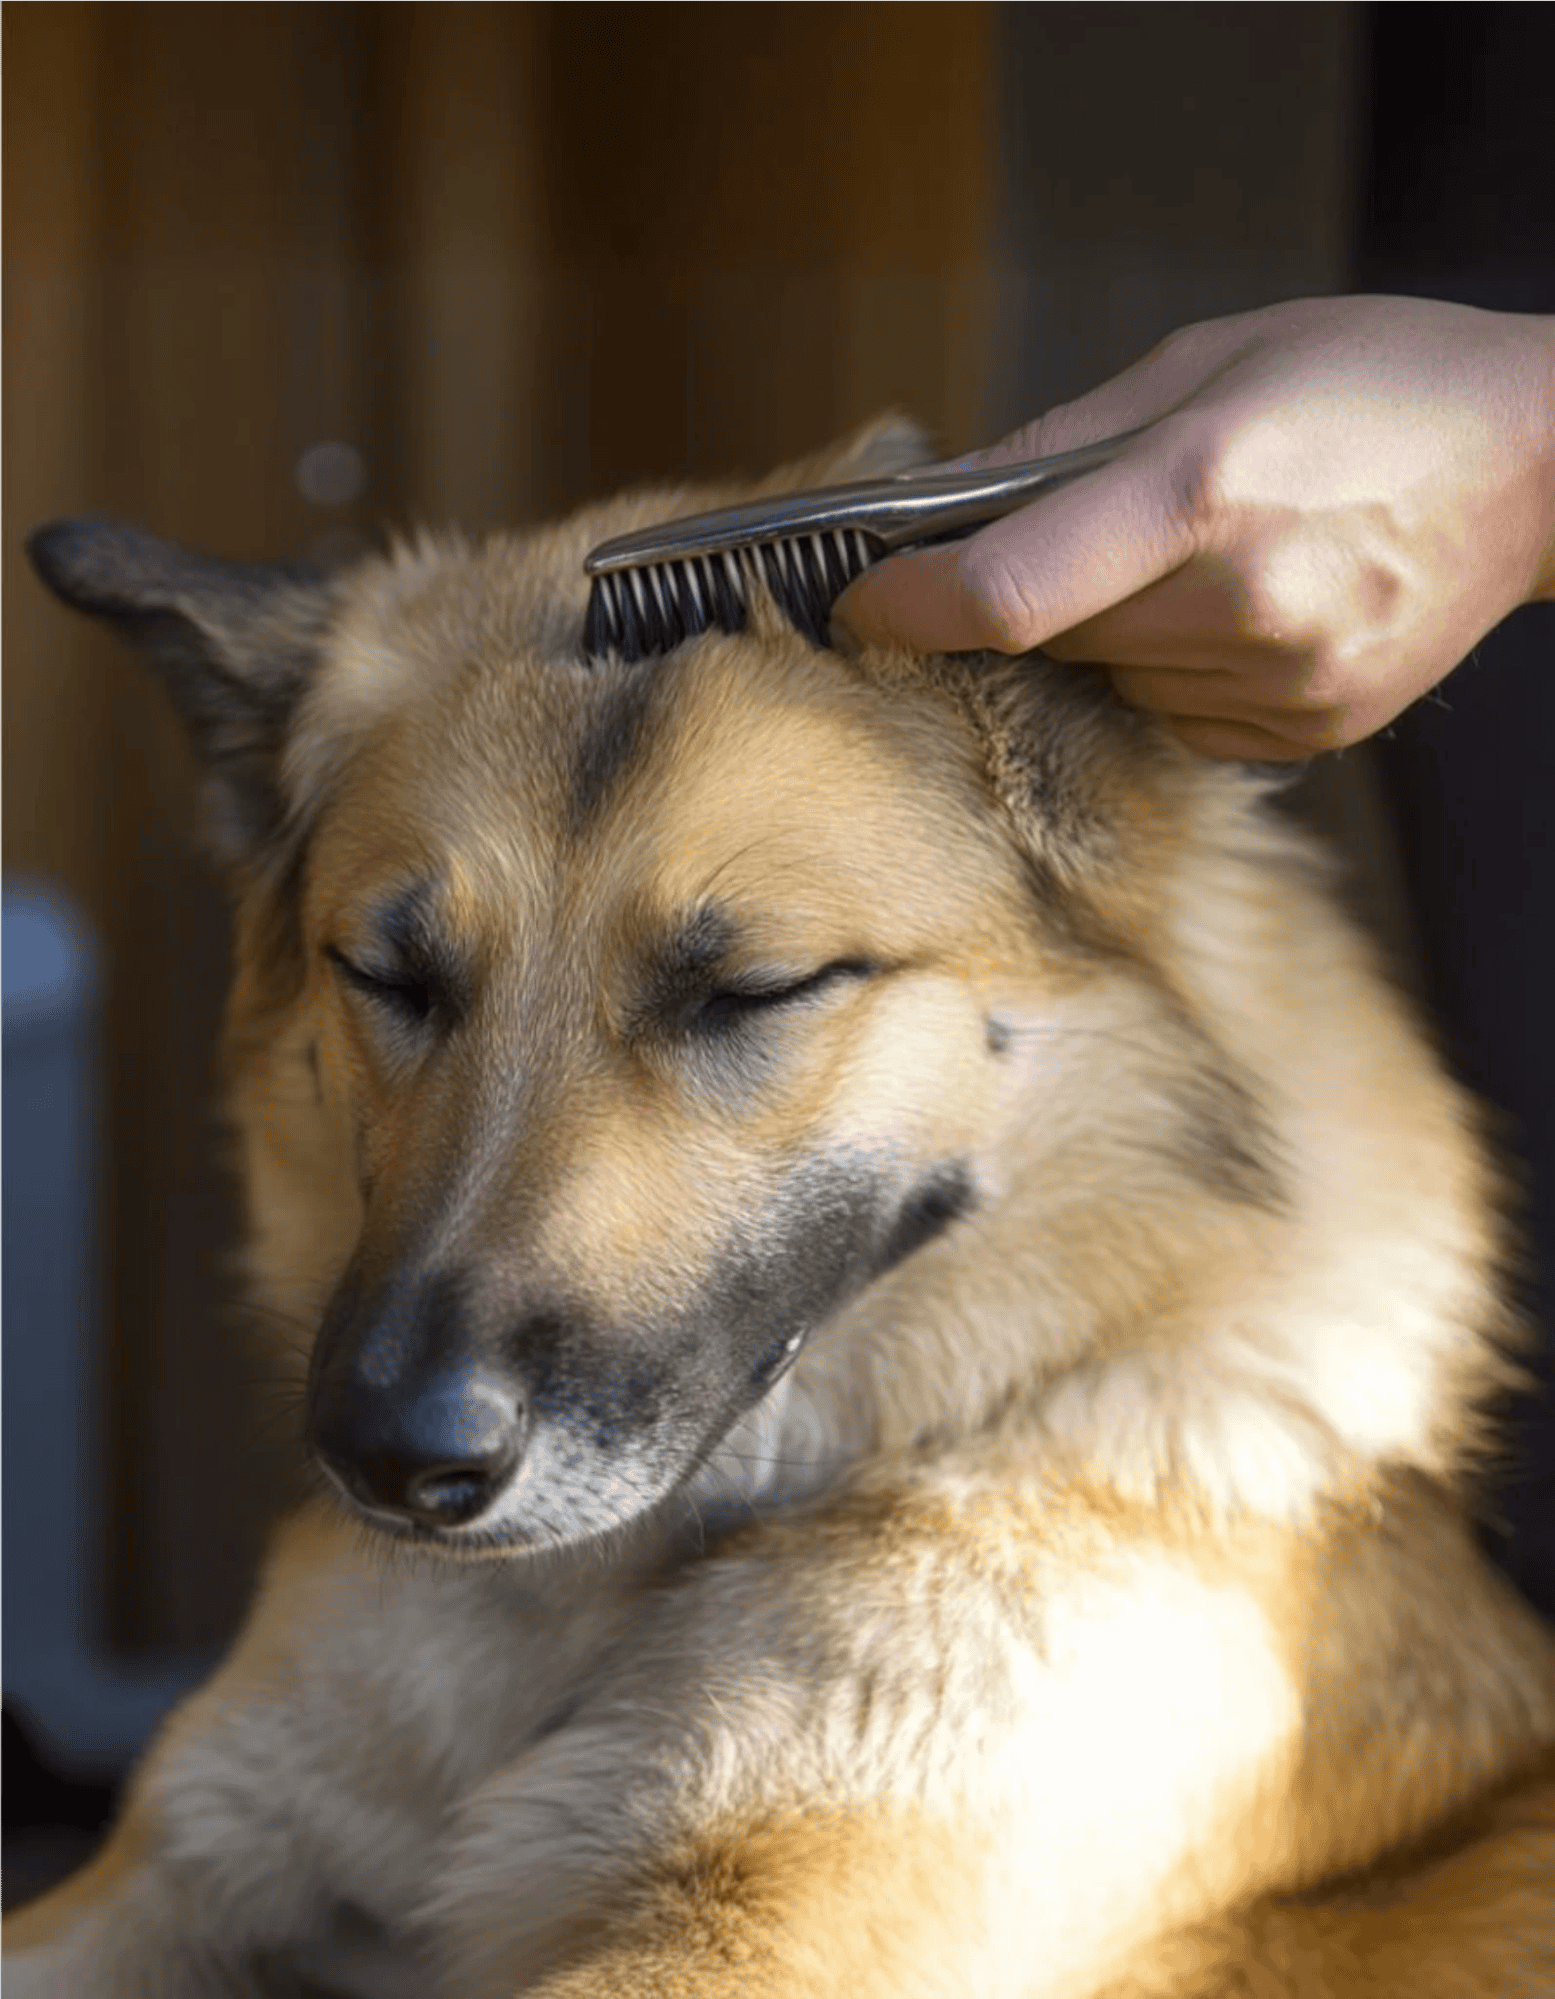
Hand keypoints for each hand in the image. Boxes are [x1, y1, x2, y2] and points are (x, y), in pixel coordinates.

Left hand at [833, 297, 1554, 758]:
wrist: (1544, 464)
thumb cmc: (1378, 385)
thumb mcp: (1214, 361)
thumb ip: (1068, 443)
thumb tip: (947, 505)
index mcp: (1198, 491)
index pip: (1001, 591)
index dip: (907, 607)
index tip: (861, 605)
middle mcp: (1235, 604)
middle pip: (1048, 641)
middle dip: (1024, 602)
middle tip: (1064, 544)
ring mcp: (1277, 681)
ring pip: (1113, 684)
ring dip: (1111, 636)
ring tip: (1192, 561)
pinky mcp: (1305, 730)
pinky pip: (1179, 717)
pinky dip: (1176, 672)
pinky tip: (1242, 610)